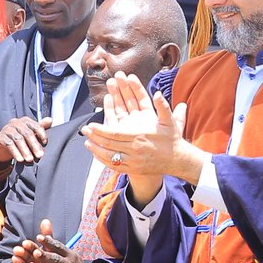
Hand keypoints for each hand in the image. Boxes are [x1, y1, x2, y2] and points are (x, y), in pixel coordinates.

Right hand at [0, 116, 51, 167]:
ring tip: (30, 160)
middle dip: (34, 145)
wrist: (3, 148)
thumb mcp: (30, 134)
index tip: (45, 143)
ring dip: (25, 150)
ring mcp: (6, 129)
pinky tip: (20, 160)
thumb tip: (50, 120)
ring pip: (18, 139)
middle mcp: (15, 122)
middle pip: (27, 133)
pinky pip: (9, 144)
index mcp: (24, 121)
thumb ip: (40, 128)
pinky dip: (15, 153)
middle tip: (40, 155)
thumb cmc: (20, 140)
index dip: (41, 133)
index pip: (35, 125)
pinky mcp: (0, 137)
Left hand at [83, 71, 200, 206]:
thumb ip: (163, 107)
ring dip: (96, 149)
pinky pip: (114, 166)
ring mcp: (133, 161)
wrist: (177, 160)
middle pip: (109, 144)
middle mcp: (135, 150)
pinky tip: (97, 154)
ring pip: (109, 156)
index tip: (91, 125)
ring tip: (87, 142)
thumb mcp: (169, 121)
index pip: (115, 134)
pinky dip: (104, 160)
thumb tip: (158, 93)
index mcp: (140, 137)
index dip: (101, 130)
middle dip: (95, 137)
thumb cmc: (172, 139)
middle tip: (85, 130)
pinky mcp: (133, 169)